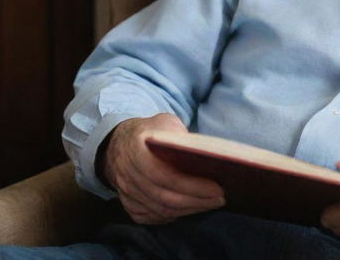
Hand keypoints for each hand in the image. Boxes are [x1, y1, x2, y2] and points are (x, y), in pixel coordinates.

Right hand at [102, 113, 224, 223]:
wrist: (118, 144)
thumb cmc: (150, 131)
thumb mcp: (164, 123)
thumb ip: (180, 136)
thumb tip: (205, 155)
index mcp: (136, 151)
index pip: (165, 176)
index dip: (192, 185)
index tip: (217, 187)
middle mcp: (127, 176)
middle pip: (165, 198)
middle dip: (197, 200)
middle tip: (221, 198)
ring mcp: (126, 194)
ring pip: (161, 210)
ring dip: (190, 209)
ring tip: (212, 203)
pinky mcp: (130, 206)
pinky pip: (154, 217)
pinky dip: (175, 215)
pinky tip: (192, 208)